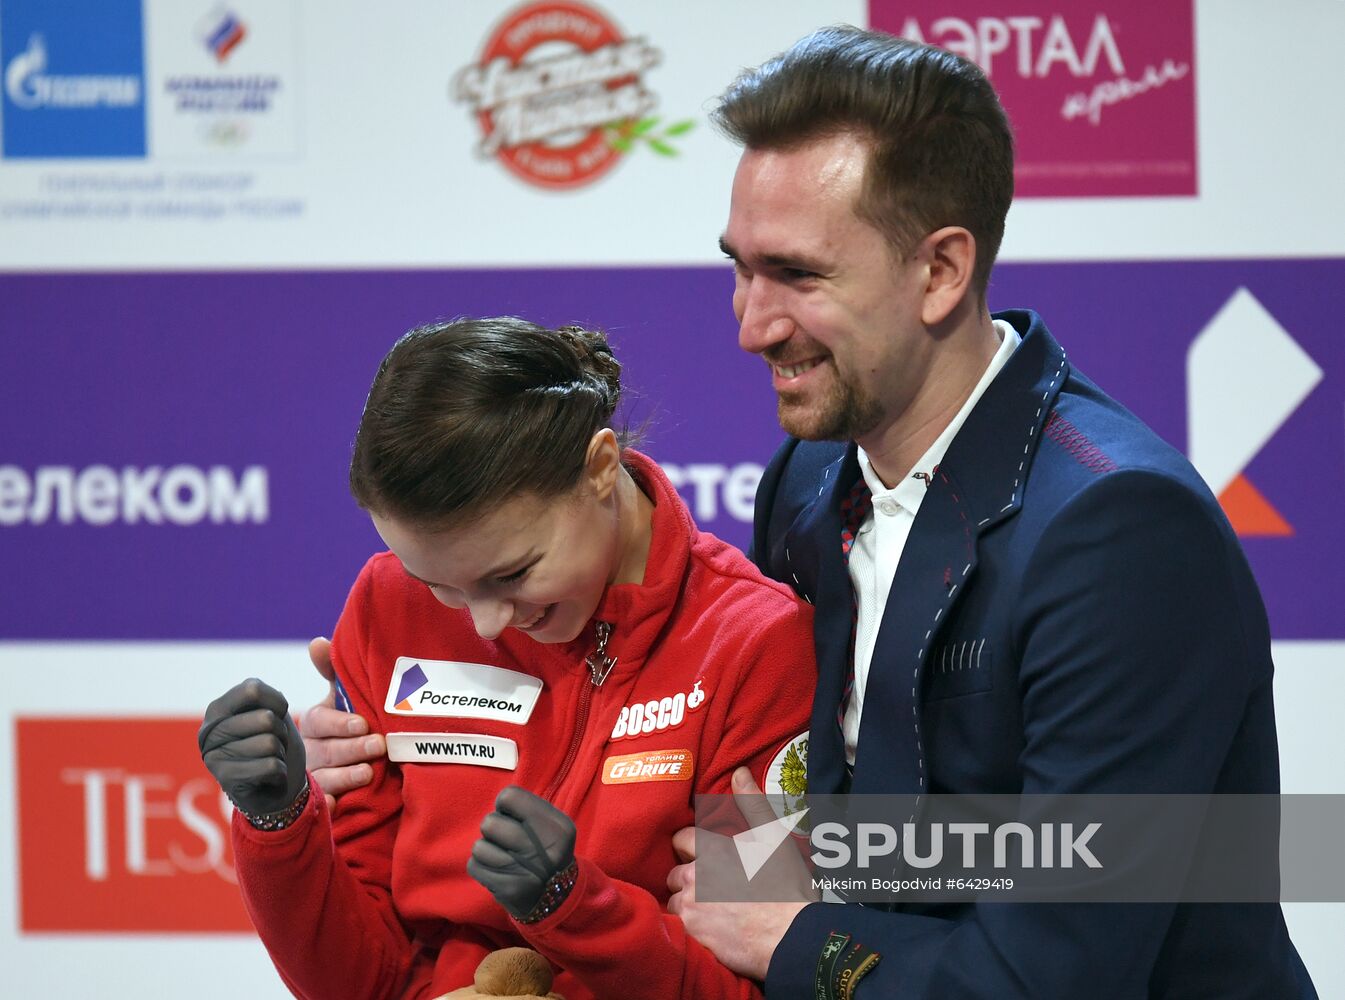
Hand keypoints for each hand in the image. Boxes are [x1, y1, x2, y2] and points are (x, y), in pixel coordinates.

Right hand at [199, 677, 306, 814]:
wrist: (277, 788)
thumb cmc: (278, 742)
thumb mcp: (274, 710)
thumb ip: (280, 686)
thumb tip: (318, 642)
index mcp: (219, 707)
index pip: (253, 690)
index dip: (277, 703)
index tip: (277, 716)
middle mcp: (208, 731)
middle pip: (265, 718)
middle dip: (280, 733)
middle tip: (273, 744)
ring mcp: (213, 757)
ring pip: (269, 743)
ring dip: (280, 753)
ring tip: (270, 759)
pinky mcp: (226, 781)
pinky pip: (270, 766)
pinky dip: (280, 772)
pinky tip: (269, 776)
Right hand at [299, 636, 384, 811]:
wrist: (342, 772)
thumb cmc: (346, 728)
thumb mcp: (342, 701)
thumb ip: (335, 673)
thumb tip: (316, 642)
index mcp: (314, 725)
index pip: (319, 721)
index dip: (340, 723)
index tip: (363, 724)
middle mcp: (308, 752)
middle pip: (324, 751)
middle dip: (352, 748)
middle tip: (378, 746)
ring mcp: (312, 780)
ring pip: (323, 779)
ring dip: (345, 776)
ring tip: (368, 773)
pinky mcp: (319, 804)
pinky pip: (320, 808)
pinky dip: (328, 806)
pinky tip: (338, 804)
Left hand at [467, 786, 576, 919]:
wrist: (557, 898)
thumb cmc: (546, 851)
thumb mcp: (551, 825)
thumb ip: (526, 807)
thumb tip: (498, 801)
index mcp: (557, 827)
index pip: (510, 797)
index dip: (504, 805)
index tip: (511, 816)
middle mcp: (544, 849)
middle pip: (490, 823)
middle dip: (493, 829)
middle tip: (507, 840)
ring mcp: (526, 871)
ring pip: (479, 846)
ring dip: (486, 849)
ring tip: (502, 856)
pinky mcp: (508, 889)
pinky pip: (474, 866)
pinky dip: (481, 867)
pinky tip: (497, 871)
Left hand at [666, 767, 813, 979]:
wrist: (792, 938)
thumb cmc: (786, 887)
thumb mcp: (774, 837)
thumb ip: (752, 803)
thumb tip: (738, 772)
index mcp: (711, 850)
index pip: (681, 839)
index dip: (690, 846)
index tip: (701, 855)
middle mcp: (694, 878)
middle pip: (674, 874)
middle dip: (688, 879)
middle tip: (710, 887)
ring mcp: (691, 910)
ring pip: (674, 903)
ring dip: (687, 905)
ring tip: (710, 912)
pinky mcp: (692, 938)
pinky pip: (678, 930)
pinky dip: (690, 929)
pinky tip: (708, 931)